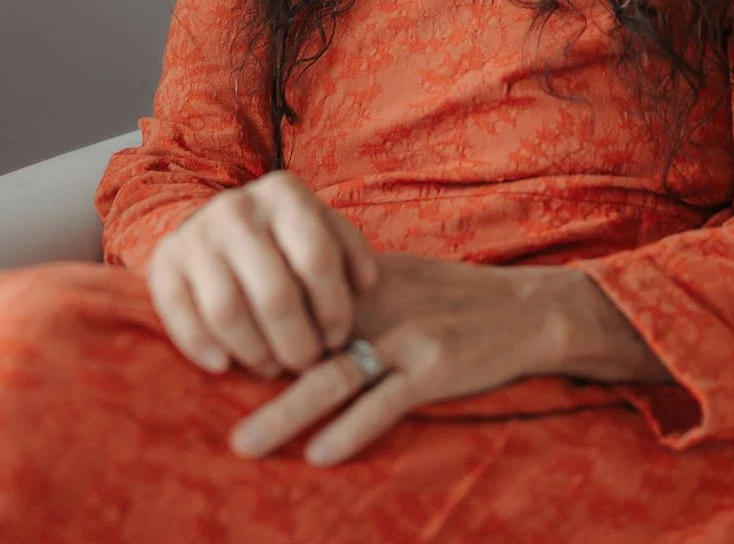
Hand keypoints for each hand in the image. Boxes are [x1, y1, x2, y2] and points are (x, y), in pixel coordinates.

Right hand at [146, 171, 379, 378]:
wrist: (214, 221)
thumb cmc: (283, 235)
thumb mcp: (321, 227)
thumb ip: (350, 250)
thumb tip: (367, 283)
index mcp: (284, 193)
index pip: (317, 260)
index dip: (333, 309)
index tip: (337, 338)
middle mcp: (237, 208)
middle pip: (274, 294)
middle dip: (297, 342)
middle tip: (306, 363)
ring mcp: (196, 235)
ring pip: (228, 311)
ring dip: (255, 352)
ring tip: (272, 367)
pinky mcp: (164, 263)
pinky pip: (180, 316)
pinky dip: (202, 348)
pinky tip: (224, 365)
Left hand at [227, 251, 560, 464]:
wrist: (525, 309)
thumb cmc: (454, 297)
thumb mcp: (398, 279)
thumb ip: (346, 294)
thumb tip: (286, 312)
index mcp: (362, 281)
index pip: (294, 299)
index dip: (253, 332)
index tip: (216, 359)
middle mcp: (377, 305)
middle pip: (301, 340)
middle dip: (252, 373)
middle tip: (208, 402)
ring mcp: (406, 337)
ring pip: (334, 377)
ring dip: (286, 412)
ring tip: (246, 442)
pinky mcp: (434, 369)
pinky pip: (385, 403)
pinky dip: (351, 429)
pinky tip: (321, 454)